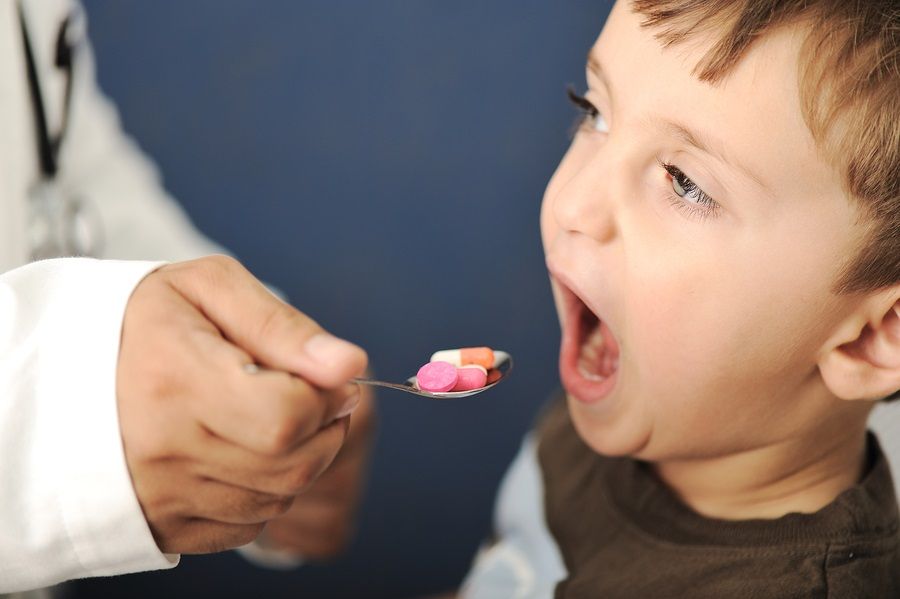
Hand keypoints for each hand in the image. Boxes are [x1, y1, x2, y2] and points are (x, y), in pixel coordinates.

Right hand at [116, 255, 366, 553]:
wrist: (67, 370)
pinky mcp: (166, 526)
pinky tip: (245, 450)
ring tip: (273, 417)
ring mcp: (162, 497)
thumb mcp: (210, 289)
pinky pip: (252, 524)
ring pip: (279, 497)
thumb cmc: (147, 320)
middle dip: (325, 427)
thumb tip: (349, 365)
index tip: (327, 376)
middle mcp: (163, 450)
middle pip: (292, 463)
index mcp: (174, 380)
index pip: (286, 414)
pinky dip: (269, 489)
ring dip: (301, 458)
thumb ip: (282, 325)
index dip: (327, 397)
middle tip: (311, 394)